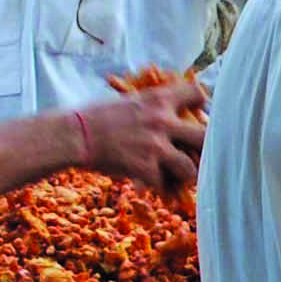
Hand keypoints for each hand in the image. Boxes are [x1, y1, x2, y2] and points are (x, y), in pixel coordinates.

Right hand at [74, 81, 207, 191]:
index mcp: (159, 98)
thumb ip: (153, 106)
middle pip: (206, 136)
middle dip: (205, 147)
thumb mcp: (129, 100)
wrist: (75, 135)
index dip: (202, 106)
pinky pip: (165, 185)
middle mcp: (162, 121)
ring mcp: (155, 146)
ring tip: (177, 175)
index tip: (197, 115)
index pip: (199, 94)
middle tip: (198, 153)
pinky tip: (152, 184)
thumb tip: (171, 115)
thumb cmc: (97, 116)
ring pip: (191, 168)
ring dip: (185, 174)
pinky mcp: (145, 168)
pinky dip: (159, 187)